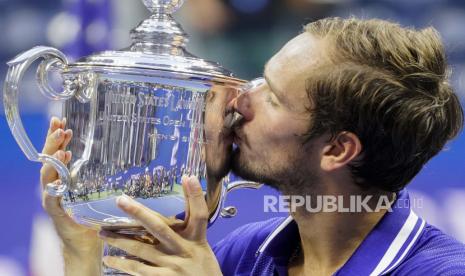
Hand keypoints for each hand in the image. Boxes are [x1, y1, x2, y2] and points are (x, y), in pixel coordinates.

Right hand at [41, 117, 101, 274]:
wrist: (88, 244)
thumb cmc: (97, 215)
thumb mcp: (101, 190)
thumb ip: (107, 174)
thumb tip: (134, 154)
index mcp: (65, 177)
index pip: (58, 152)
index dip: (57, 137)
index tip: (62, 120)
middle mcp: (56, 185)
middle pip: (50, 159)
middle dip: (53, 141)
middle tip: (60, 127)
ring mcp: (53, 198)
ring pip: (47, 175)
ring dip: (53, 160)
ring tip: (63, 148)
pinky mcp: (57, 212)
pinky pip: (51, 198)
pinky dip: (53, 188)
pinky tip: (58, 178)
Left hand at [100, 176, 221, 275]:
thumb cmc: (202, 266)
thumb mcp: (201, 244)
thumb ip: (192, 224)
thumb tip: (187, 189)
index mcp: (196, 239)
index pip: (199, 214)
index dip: (196, 196)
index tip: (189, 177)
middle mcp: (184, 250)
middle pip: (160, 228)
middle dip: (139, 212)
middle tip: (120, 200)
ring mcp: (172, 267)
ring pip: (141, 250)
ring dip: (120, 240)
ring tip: (103, 233)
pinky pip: (138, 271)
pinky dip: (123, 265)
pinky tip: (110, 259)